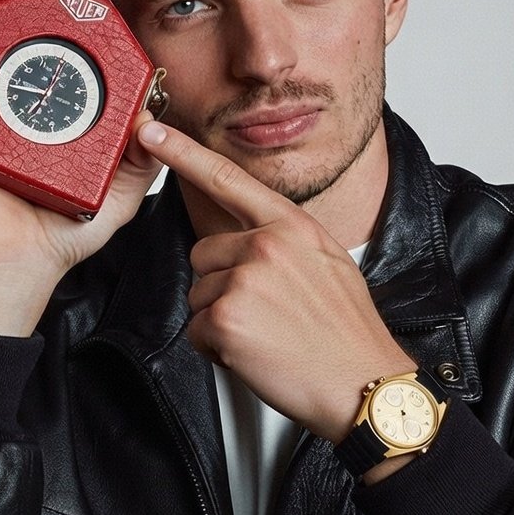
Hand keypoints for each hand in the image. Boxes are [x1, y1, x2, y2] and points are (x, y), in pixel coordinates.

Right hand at [0, 0, 163, 334]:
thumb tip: (153, 111)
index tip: (82, 1)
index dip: (67, 22)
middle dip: (26, 0)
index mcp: (56, 114)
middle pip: (15, 38)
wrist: (21, 265)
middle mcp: (16, 107)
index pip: (59, 54)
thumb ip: (143, 157)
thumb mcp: (122, 192)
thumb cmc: (65, 234)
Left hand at [138, 120, 412, 441]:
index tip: (150, 131)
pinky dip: (218, 350)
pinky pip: (197, 331)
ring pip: (199, 296)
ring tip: (268, 337)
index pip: (229, 180)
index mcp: (292, 226)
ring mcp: (244, 279)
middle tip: (266, 316)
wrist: (363, 383)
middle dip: (221, 287)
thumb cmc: (347, 333)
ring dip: (221, 322)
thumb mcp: (328, 264)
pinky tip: (257, 355)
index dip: (184, 154)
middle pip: (204, 255)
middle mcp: (266, 245)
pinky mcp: (226, 318)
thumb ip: (286, 243)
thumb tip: (251, 242)